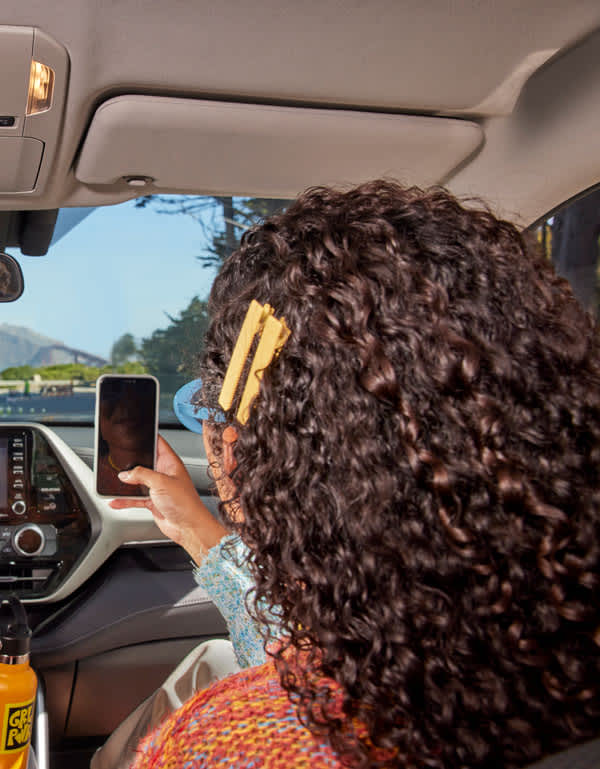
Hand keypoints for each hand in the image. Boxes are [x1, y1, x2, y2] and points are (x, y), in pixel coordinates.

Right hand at [109, 435, 227, 562]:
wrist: (188, 527)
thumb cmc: (185, 503)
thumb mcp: (161, 483)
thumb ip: (142, 475)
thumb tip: (126, 473)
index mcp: (170, 462)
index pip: (157, 443)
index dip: (146, 437)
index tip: (133, 434)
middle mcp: (164, 473)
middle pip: (143, 463)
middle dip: (130, 463)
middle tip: (117, 462)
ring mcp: (158, 488)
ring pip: (137, 481)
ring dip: (126, 484)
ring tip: (112, 483)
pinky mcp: (153, 501)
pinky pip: (136, 497)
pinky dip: (125, 500)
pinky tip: (116, 500)